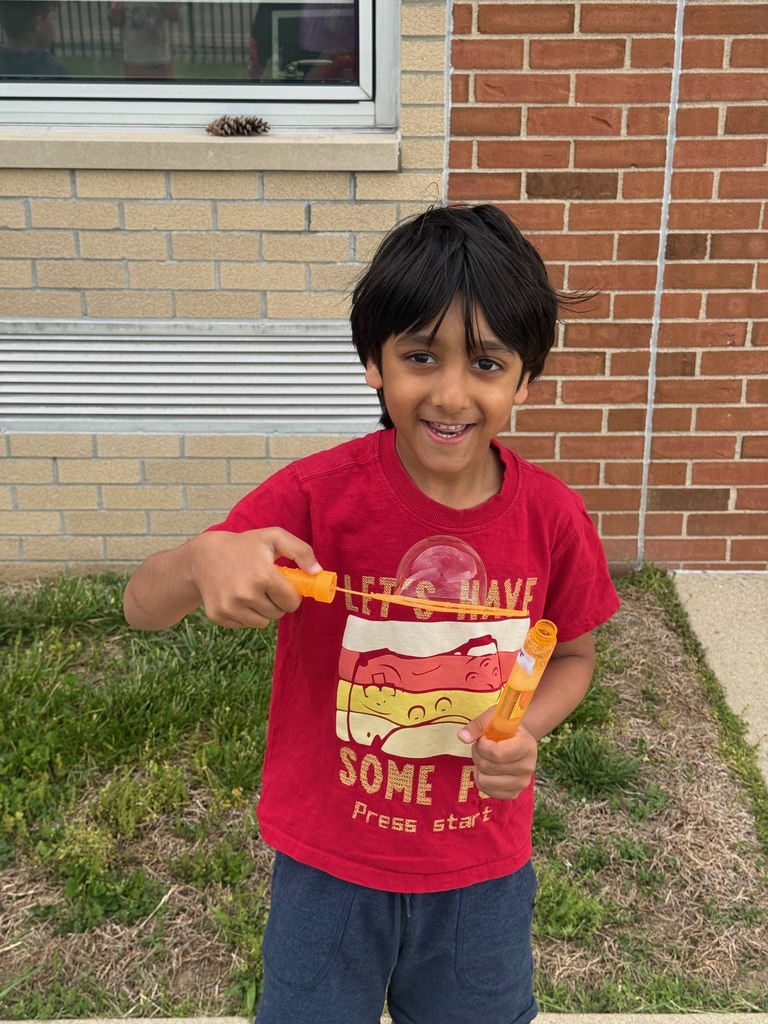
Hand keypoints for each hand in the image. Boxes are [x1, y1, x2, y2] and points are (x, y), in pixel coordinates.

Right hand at [187, 527, 321, 629]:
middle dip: (277, 602)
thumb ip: (301, 551)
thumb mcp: (274, 537)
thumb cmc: (245, 545)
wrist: (204, 556)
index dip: (292, 595)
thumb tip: (317, 572)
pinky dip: (246, 615)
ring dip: (262, 610)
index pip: (291, 601)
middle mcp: (245, 594)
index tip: (285, 586)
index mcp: (263, 576)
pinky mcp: (219, 616)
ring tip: (252, 591)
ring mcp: (230, 607)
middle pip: (278, 613)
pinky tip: (237, 597)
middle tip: (265, 585)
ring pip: (262, 622)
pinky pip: (245, 625)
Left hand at [458, 709, 537, 799]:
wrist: (517, 739)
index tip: (483, 738)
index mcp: (527, 745)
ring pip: (485, 781)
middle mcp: (528, 766)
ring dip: (478, 767)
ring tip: (484, 757)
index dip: (482, 745)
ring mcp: (522, 782)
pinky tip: (486, 769)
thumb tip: (462, 737)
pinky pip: (487, 791)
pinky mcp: (514, 793)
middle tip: (481, 746)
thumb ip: (477, 725)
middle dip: (477, 754)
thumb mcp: (493, 718)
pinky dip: (481, 779)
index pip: (497, 754)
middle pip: (488, 767)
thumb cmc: (504, 727)